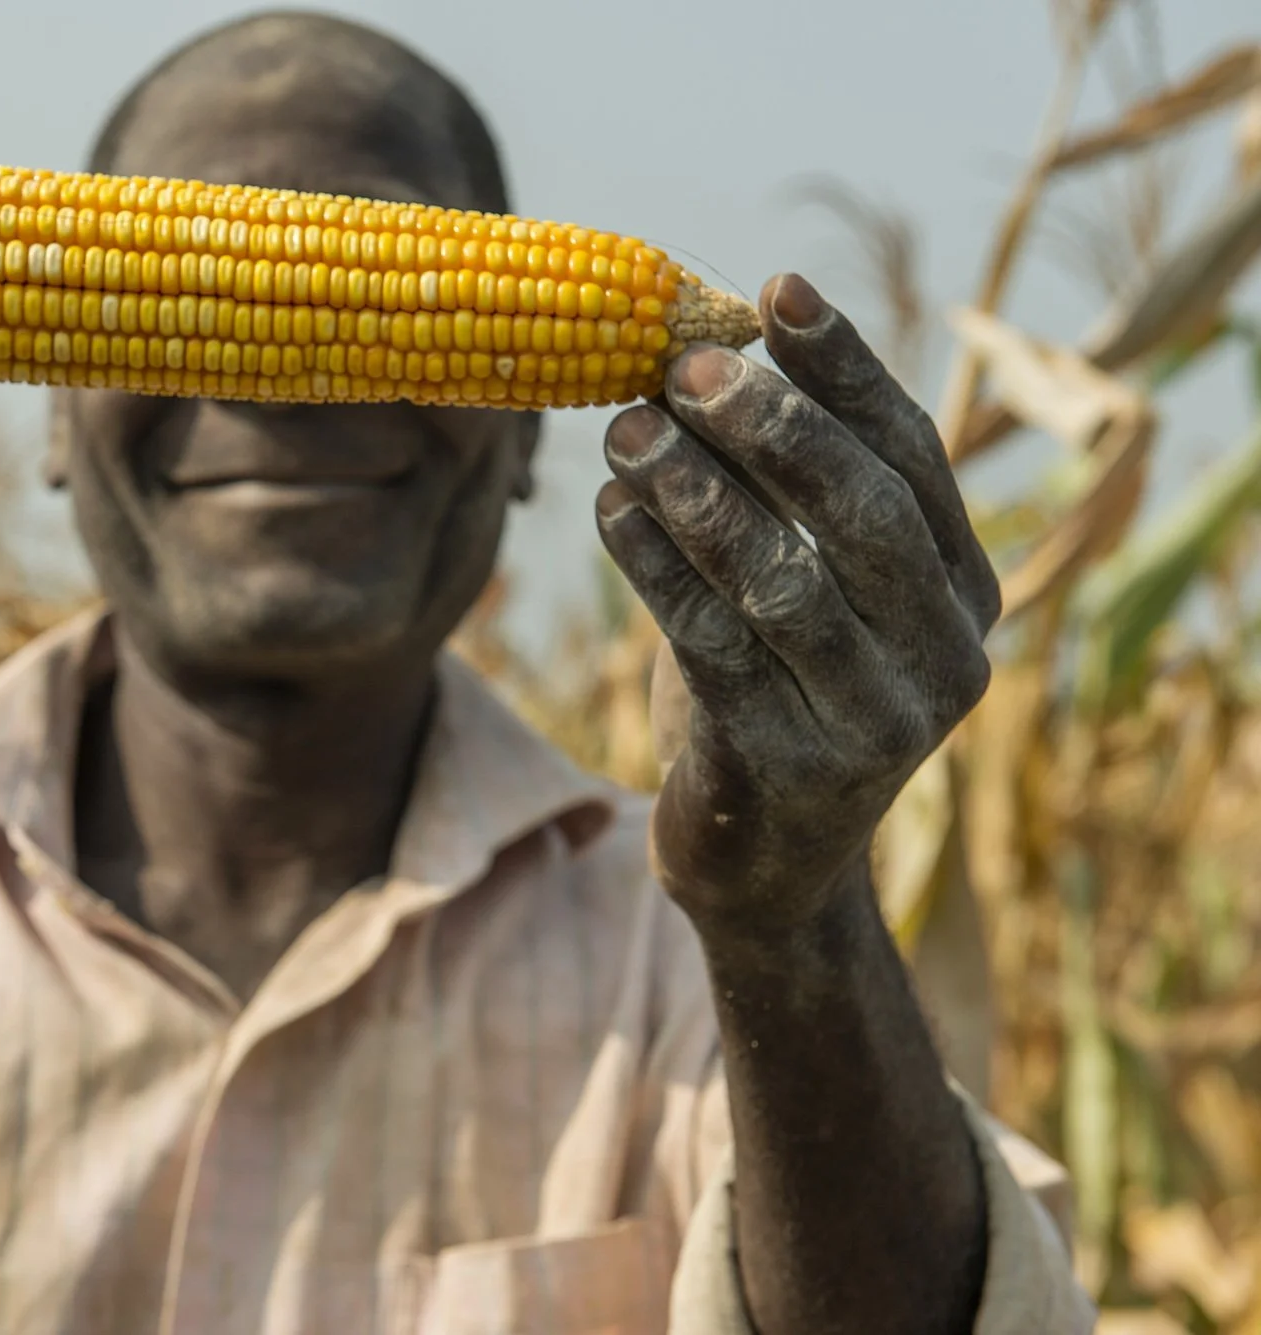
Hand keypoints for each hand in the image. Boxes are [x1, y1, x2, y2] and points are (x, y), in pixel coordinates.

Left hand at [596, 274, 998, 934]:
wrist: (764, 864)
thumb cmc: (772, 689)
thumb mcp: (800, 586)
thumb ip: (783, 492)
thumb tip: (701, 349)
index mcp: (961, 589)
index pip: (911, 454)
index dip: (844, 367)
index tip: (776, 288)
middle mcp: (944, 654)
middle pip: (862, 512)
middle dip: (770, 426)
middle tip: (680, 368)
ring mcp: (879, 723)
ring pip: (784, 580)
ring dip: (696, 494)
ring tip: (622, 431)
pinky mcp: (796, 772)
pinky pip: (716, 649)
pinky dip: (658, 571)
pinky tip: (609, 513)